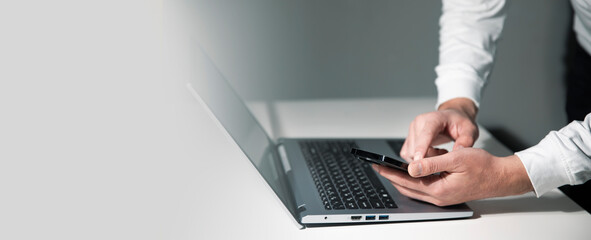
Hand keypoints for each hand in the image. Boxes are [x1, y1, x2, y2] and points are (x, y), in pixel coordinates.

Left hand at [374, 148, 533, 205]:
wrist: (500, 176)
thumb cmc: (483, 166)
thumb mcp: (456, 159)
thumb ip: (431, 164)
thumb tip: (411, 167)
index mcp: (439, 190)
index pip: (407, 181)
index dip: (391, 172)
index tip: (378, 165)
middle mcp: (438, 197)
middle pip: (407, 188)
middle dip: (391, 177)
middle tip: (378, 166)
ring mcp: (441, 198)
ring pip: (414, 189)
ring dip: (401, 179)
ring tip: (390, 168)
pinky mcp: (445, 194)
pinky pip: (423, 189)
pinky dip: (413, 181)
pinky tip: (410, 172)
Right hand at [400, 98, 478, 161]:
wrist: (452, 118)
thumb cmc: (459, 123)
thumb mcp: (470, 130)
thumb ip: (466, 140)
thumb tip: (458, 151)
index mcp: (433, 119)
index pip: (425, 134)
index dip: (421, 148)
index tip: (419, 161)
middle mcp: (418, 123)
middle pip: (415, 148)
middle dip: (428, 157)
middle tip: (444, 154)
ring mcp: (411, 131)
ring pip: (410, 153)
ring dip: (423, 159)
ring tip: (438, 152)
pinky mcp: (408, 139)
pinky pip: (407, 154)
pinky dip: (418, 159)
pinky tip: (431, 154)